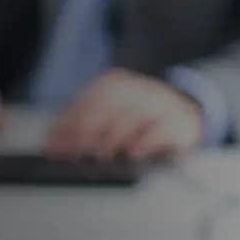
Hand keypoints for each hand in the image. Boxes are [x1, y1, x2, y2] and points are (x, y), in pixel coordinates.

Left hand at [45, 69, 202, 160]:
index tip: (54, 147)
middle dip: (84, 134)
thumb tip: (55, 142)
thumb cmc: (141, 117)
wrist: (185, 111)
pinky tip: (133, 153)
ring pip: (130, 118)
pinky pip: (159, 130)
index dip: (67, 127)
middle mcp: (134, 90)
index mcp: (113, 85)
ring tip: (100, 155)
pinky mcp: (177, 120)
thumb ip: (84, 124)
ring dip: (113, 139)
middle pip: (104, 110)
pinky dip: (145, 142)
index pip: (85, 104)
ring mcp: (157, 103)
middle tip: (73, 154)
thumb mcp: (112, 114)